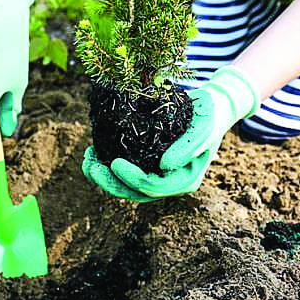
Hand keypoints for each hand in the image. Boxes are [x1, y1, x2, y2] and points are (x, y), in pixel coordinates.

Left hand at [83, 67, 259, 199]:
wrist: (212, 107)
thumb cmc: (209, 115)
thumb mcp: (203, 126)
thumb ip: (188, 147)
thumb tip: (164, 166)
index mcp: (185, 179)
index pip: (154, 187)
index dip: (132, 179)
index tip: (114, 163)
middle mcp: (170, 182)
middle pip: (136, 192)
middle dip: (110, 183)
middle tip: (90, 167)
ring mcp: (159, 174)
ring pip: (127, 186)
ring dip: (104, 177)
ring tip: (87, 161)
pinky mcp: (149, 163)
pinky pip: (126, 172)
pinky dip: (108, 165)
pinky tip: (93, 153)